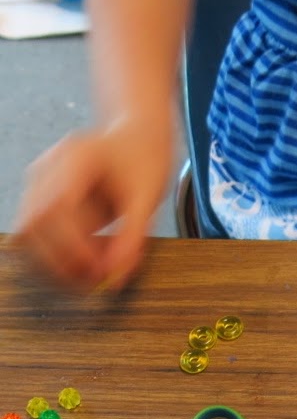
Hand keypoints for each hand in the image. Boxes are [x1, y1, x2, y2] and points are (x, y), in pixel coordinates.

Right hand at [12, 118, 172, 292]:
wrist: (136, 137)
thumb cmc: (144, 160)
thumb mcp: (148, 199)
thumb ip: (133, 238)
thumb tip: (115, 277)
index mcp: (77, 158)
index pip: (58, 207)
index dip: (72, 245)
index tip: (97, 270)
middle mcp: (48, 167)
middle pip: (33, 223)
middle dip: (59, 260)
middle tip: (93, 282)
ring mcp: (38, 180)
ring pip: (26, 232)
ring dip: (53, 261)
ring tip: (91, 272)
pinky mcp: (39, 196)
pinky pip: (35, 232)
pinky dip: (55, 253)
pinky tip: (85, 258)